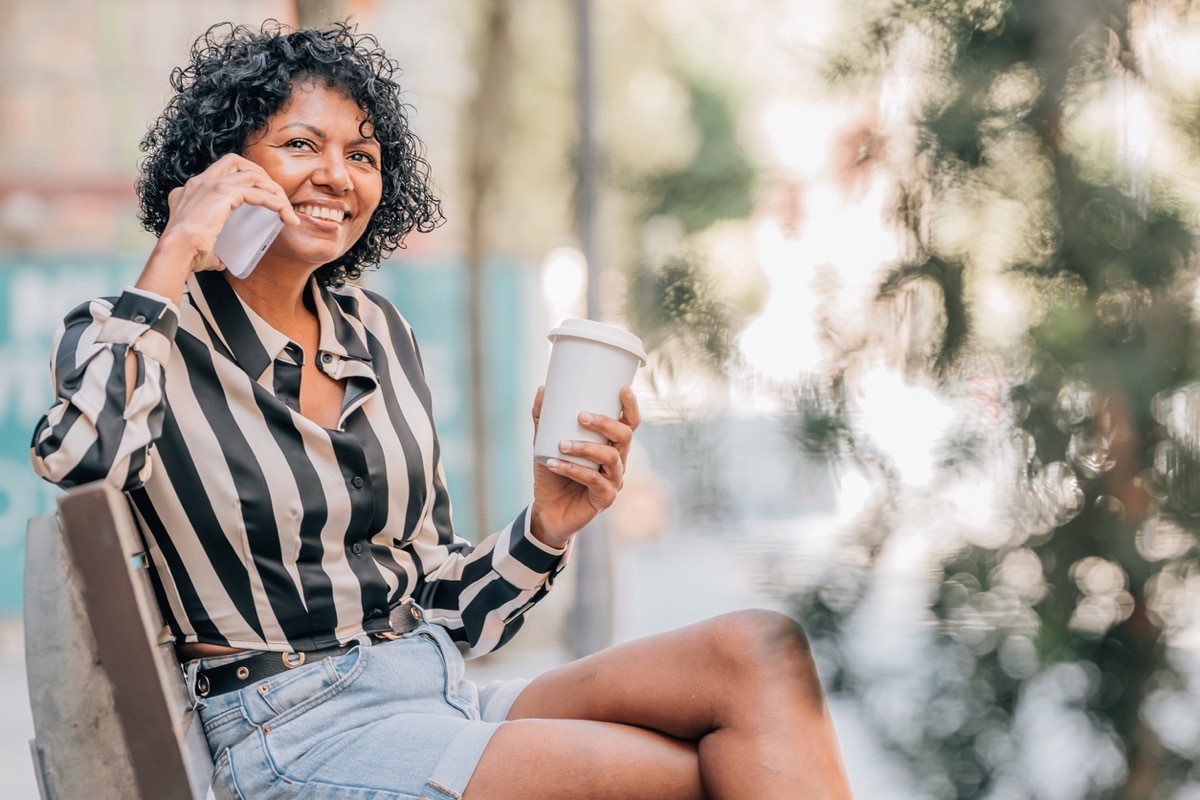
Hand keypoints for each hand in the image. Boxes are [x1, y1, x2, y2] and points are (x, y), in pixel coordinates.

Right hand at [152, 154, 300, 272]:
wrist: (176, 253)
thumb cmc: (185, 255)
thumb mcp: (198, 245)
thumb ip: (211, 248)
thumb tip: (219, 261)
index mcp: (191, 191)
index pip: (221, 172)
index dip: (244, 180)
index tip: (260, 198)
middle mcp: (199, 182)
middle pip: (237, 161)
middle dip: (260, 174)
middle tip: (276, 197)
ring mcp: (210, 184)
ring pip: (252, 174)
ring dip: (274, 190)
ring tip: (286, 209)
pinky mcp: (222, 192)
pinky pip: (258, 192)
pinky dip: (276, 202)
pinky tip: (285, 214)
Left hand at [529, 386, 640, 548]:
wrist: (546, 511)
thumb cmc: (553, 473)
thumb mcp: (545, 443)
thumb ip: (543, 419)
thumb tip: (542, 390)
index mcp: (610, 445)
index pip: (629, 423)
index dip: (631, 406)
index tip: (622, 389)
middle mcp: (618, 461)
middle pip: (625, 436)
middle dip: (605, 423)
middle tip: (581, 416)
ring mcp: (613, 481)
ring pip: (611, 458)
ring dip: (585, 448)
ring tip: (561, 444)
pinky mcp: (604, 499)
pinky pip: (594, 480)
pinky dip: (573, 469)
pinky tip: (554, 463)